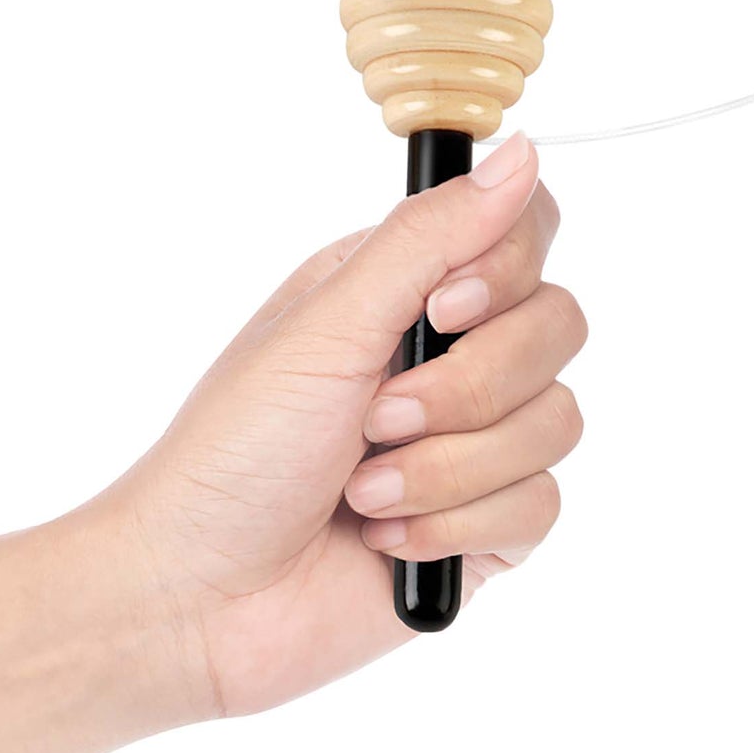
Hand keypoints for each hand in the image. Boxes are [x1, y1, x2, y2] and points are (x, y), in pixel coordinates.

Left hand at [95, 133, 585, 717]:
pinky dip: (454, 526)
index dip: (505, 272)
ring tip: (363, 488)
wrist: (196, 602)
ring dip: (448, 467)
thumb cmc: (232, 452)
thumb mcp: (327, 324)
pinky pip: (537, 506)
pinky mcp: (484, 528)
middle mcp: (448, 355)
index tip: (442, 311)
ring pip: (555, 422)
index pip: (523, 234)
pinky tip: (384, 538)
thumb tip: (523, 150)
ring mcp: (472, 444)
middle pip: (557, 326)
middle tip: (375, 419)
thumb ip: (431, 237)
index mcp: (405, 289)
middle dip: (467, 387)